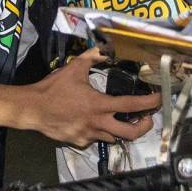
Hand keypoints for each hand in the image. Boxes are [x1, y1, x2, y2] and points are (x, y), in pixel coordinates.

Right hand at [19, 48, 160, 145]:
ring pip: (113, 137)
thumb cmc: (54, 88)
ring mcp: (89, 136)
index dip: (149, 103)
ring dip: (119, 129)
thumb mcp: (74, 68)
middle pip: (131, 133)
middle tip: (146, 118)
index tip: (158, 100)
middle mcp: (98, 123)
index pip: (131, 105)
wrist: (33, 109)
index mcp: (100, 104)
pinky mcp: (79, 142)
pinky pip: (94, 140)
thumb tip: (103, 48)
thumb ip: (92, 57)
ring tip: (118, 119)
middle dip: (144, 127)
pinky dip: (98, 132)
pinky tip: (92, 123)